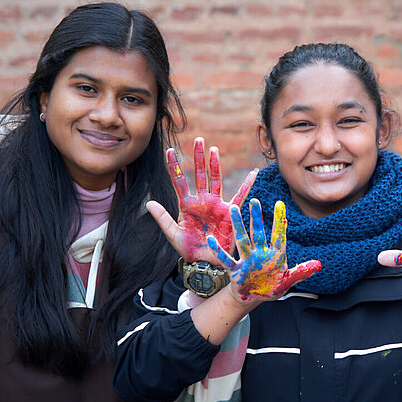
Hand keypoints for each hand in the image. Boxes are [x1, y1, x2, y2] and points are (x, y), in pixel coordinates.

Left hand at [147, 137, 256, 265]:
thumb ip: (162, 218)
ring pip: (216, 180)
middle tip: (198, 139)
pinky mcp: (229, 212)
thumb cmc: (189, 250)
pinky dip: (247, 185)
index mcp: (187, 205)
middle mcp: (202, 201)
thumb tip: (148, 202)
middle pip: (200, 174)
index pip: (179, 181)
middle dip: (198, 157)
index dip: (174, 166)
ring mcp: (216, 205)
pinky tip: (253, 173)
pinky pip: (240, 196)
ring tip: (213, 149)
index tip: (169, 150)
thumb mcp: (173, 235)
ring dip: (215, 164)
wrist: (207, 262)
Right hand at [207, 199, 321, 302]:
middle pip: (258, 232)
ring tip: (233, 209)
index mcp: (274, 255)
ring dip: (238, 226)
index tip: (280, 203)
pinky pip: (226, 259)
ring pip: (241, 240)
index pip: (278, 235)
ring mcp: (246, 259)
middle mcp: (260, 253)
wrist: (253, 298)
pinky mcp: (235, 269)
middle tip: (254, 200)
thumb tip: (319, 265)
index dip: (279, 220)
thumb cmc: (271, 288)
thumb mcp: (287, 281)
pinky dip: (218, 250)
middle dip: (256, 217)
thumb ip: (301, 272)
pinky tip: (211, 239)